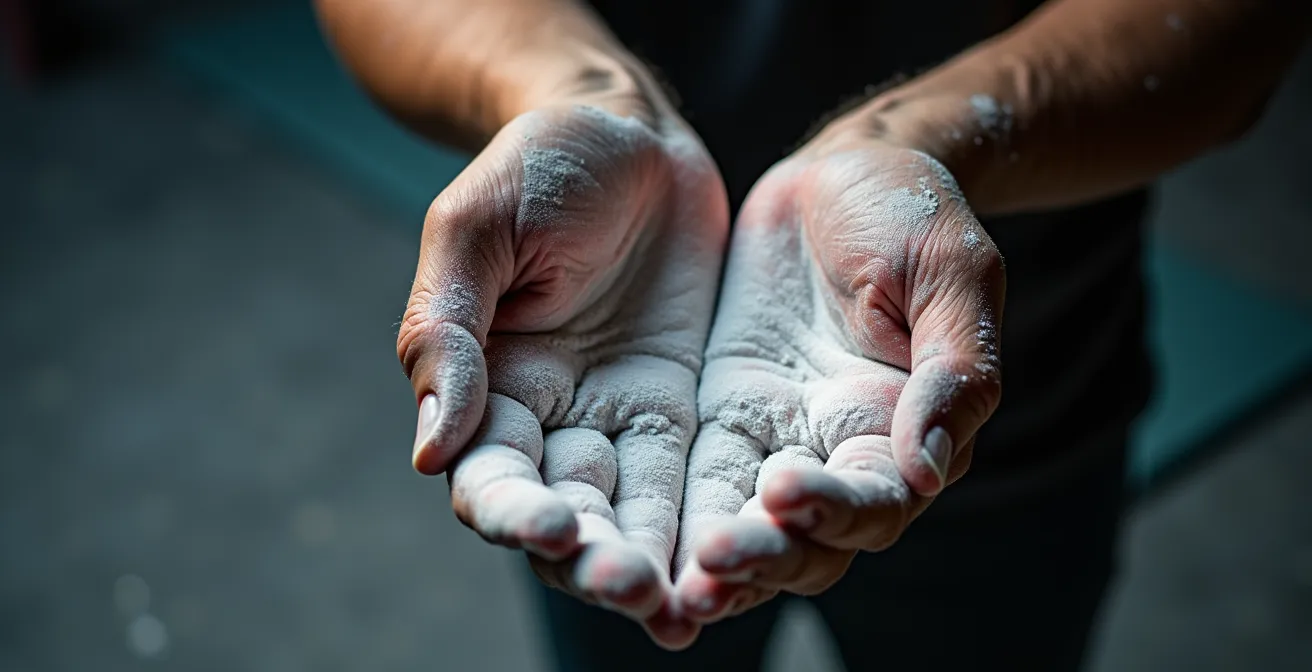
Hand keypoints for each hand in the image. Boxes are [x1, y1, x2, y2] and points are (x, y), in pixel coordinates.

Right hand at [397, 101, 727, 646]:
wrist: (628, 131)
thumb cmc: (537, 164)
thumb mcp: (477, 229)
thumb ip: (447, 331)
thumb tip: (432, 447)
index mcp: (487, 384)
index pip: (492, 476)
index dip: (517, 513)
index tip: (558, 527)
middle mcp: (550, 418)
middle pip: (566, 516)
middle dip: (595, 560)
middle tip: (635, 587)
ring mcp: (618, 418)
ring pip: (632, 514)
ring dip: (654, 563)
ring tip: (686, 607)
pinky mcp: (681, 407)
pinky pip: (693, 479)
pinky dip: (706, 528)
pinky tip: (733, 575)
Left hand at [671, 130, 1003, 621]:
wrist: (840, 173)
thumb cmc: (911, 214)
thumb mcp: (950, 273)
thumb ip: (953, 369)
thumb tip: (929, 469)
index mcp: (904, 430)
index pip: (876, 501)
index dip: (835, 509)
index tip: (784, 492)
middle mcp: (840, 454)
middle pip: (809, 543)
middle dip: (765, 558)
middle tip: (714, 558)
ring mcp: (776, 441)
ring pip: (746, 530)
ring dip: (714, 566)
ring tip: (668, 589)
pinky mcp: (720, 419)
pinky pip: (694, 484)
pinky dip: (670, 525)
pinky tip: (625, 543)